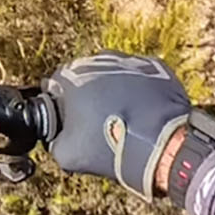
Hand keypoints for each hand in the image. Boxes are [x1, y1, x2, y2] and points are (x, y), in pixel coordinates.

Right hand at [40, 52, 189, 199]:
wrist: (161, 144)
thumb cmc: (111, 145)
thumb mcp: (67, 154)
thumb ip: (54, 141)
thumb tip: (58, 139)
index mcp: (70, 75)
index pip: (55, 86)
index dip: (60, 106)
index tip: (70, 121)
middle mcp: (98, 60)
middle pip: (84, 76)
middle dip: (87, 95)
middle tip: (96, 122)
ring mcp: (129, 61)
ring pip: (113, 74)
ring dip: (113, 90)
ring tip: (122, 117)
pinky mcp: (155, 67)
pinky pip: (140, 77)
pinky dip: (139, 90)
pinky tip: (142, 111)